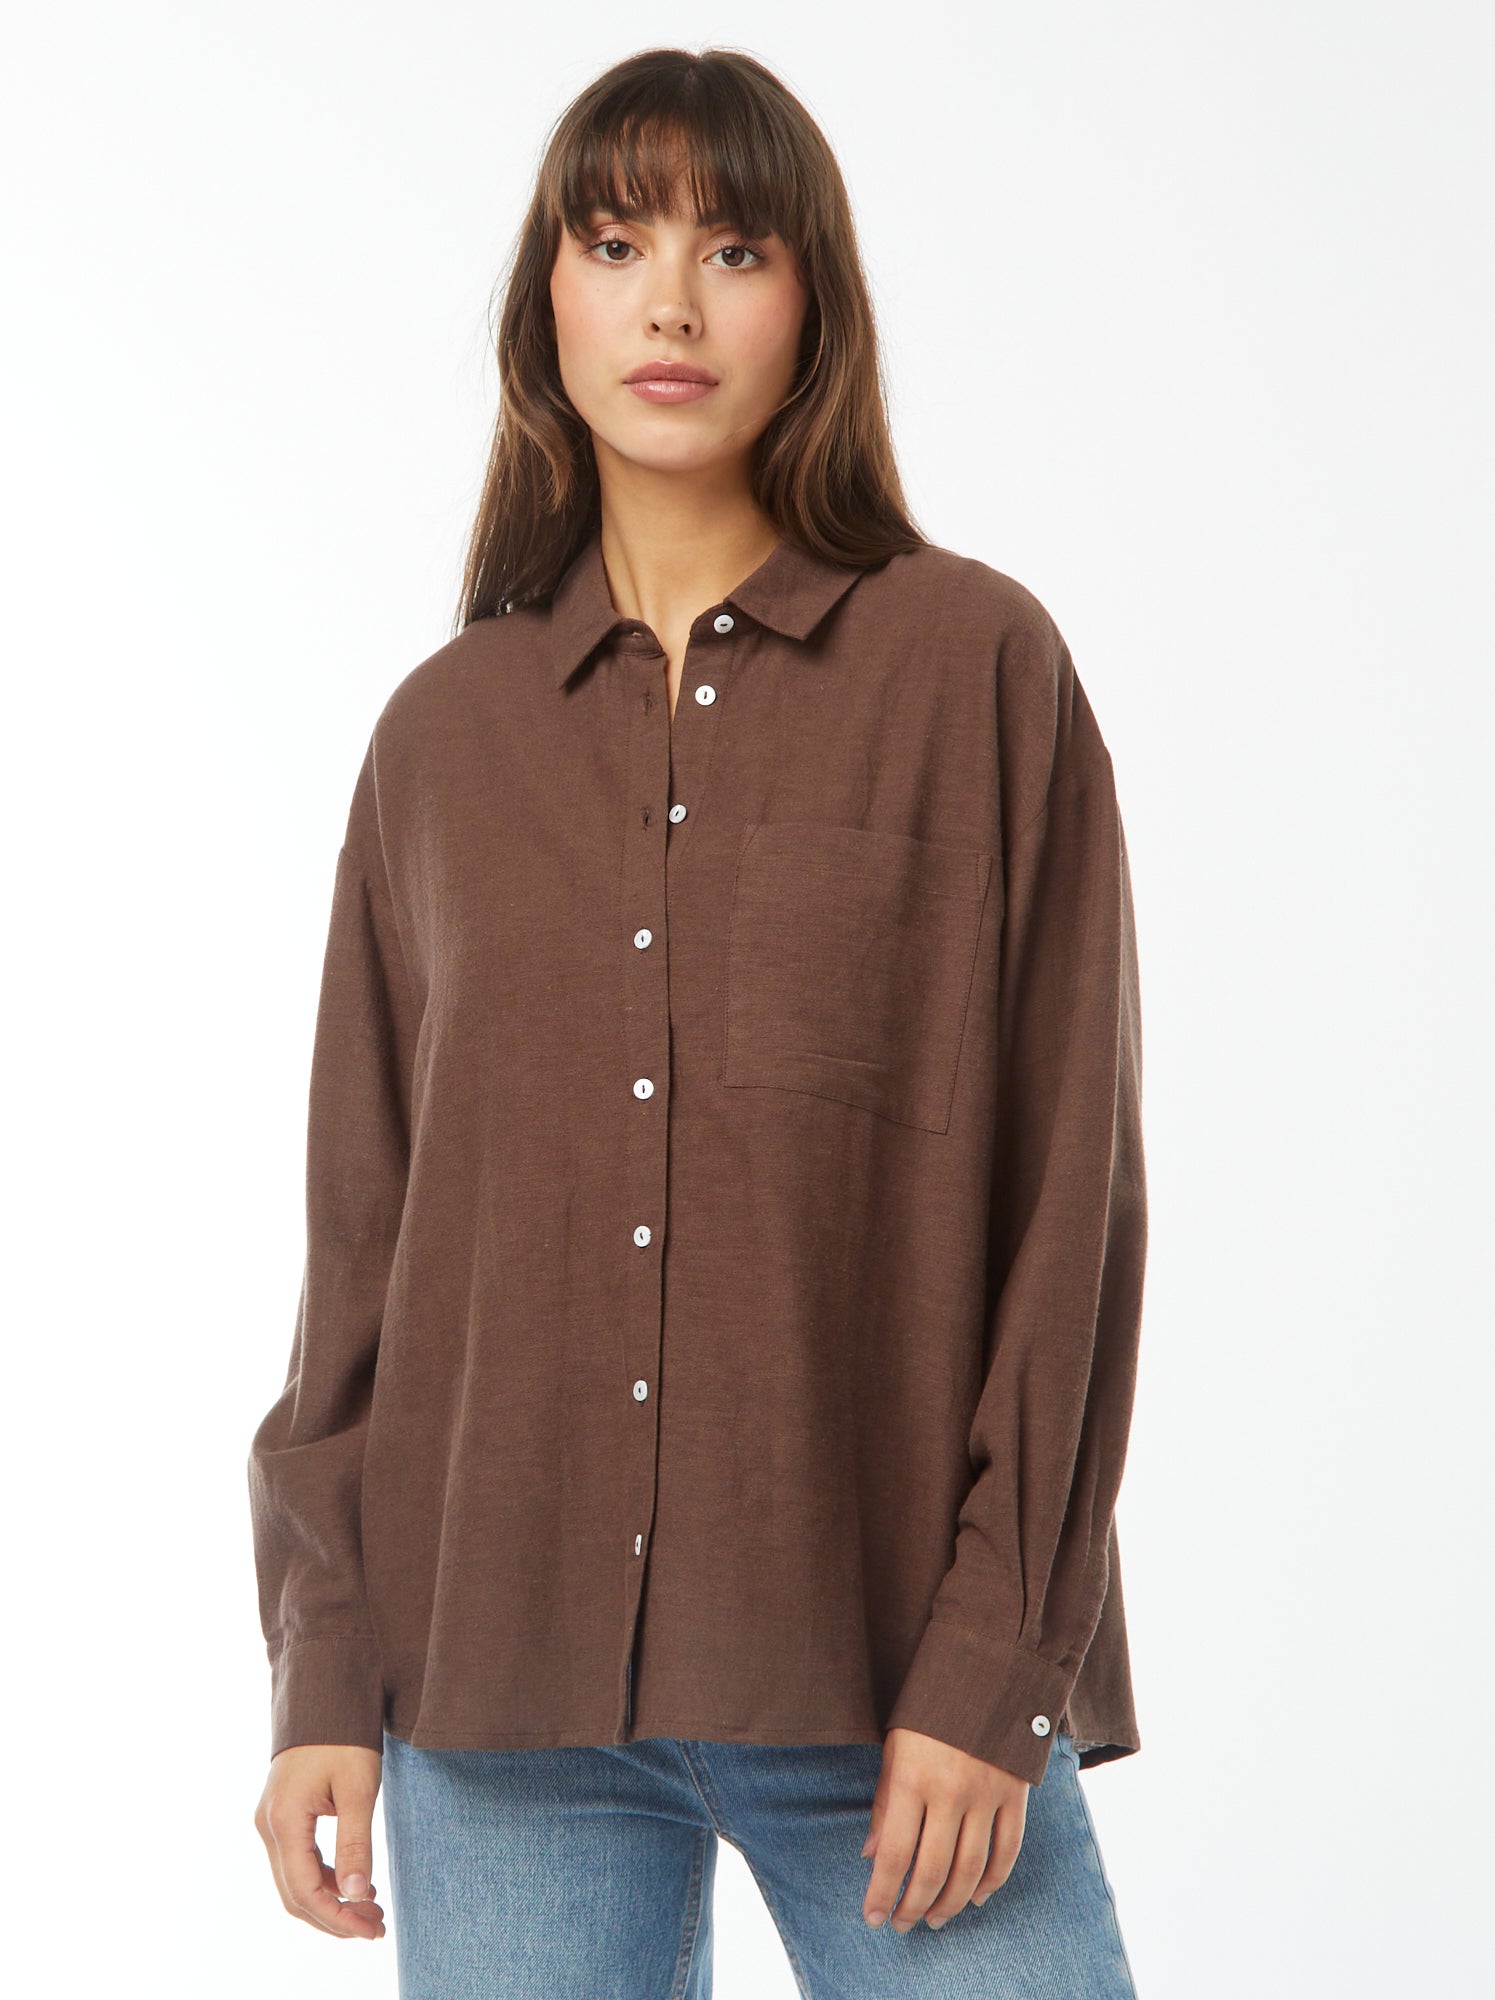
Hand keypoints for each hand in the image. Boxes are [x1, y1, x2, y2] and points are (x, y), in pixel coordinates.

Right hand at [254, 1744, 386, 1939]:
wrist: (325, 1693)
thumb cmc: (344, 1735)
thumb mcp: (358, 1787)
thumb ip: (355, 1843)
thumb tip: (357, 1894)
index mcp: (284, 1821)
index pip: (305, 1890)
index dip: (337, 1918)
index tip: (371, 1929)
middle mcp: (269, 1826)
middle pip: (295, 1893)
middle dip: (335, 1916)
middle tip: (376, 1927)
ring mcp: (271, 1821)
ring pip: (295, 1880)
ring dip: (331, 1900)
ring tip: (372, 1908)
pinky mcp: (282, 1815)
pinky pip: (298, 1860)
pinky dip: (324, 1878)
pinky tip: (355, 1882)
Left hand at [861, 1727, 1028, 1931]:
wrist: (986, 1669)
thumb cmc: (929, 1709)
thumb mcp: (895, 1746)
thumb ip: (886, 1803)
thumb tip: (871, 1855)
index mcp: (912, 1776)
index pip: (894, 1852)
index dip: (882, 1892)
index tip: (872, 1917)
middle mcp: (950, 1790)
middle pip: (932, 1869)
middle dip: (913, 1905)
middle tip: (902, 1924)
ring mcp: (987, 1794)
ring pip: (970, 1868)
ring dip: (951, 1902)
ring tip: (934, 1918)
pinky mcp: (1015, 1794)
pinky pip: (1007, 1850)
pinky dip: (992, 1881)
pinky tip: (975, 1897)